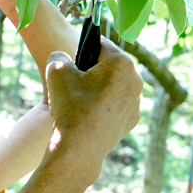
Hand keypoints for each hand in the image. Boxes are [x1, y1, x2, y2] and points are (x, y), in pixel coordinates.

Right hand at [45, 37, 142, 166]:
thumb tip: (63, 57)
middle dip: (92, 70)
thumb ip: (59, 55)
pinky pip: (116, 103)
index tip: (74, 62)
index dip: (83, 50)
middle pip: (109, 64)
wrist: (79, 149)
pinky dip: (104, 104)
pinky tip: (88, 114)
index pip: (100, 43)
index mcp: (121, 63)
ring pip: (114, 84)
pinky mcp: (132, 119)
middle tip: (74, 83)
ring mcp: (136, 102)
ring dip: (99, 87)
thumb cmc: (70, 107)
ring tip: (80, 101)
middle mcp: (135, 80)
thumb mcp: (56, 72)